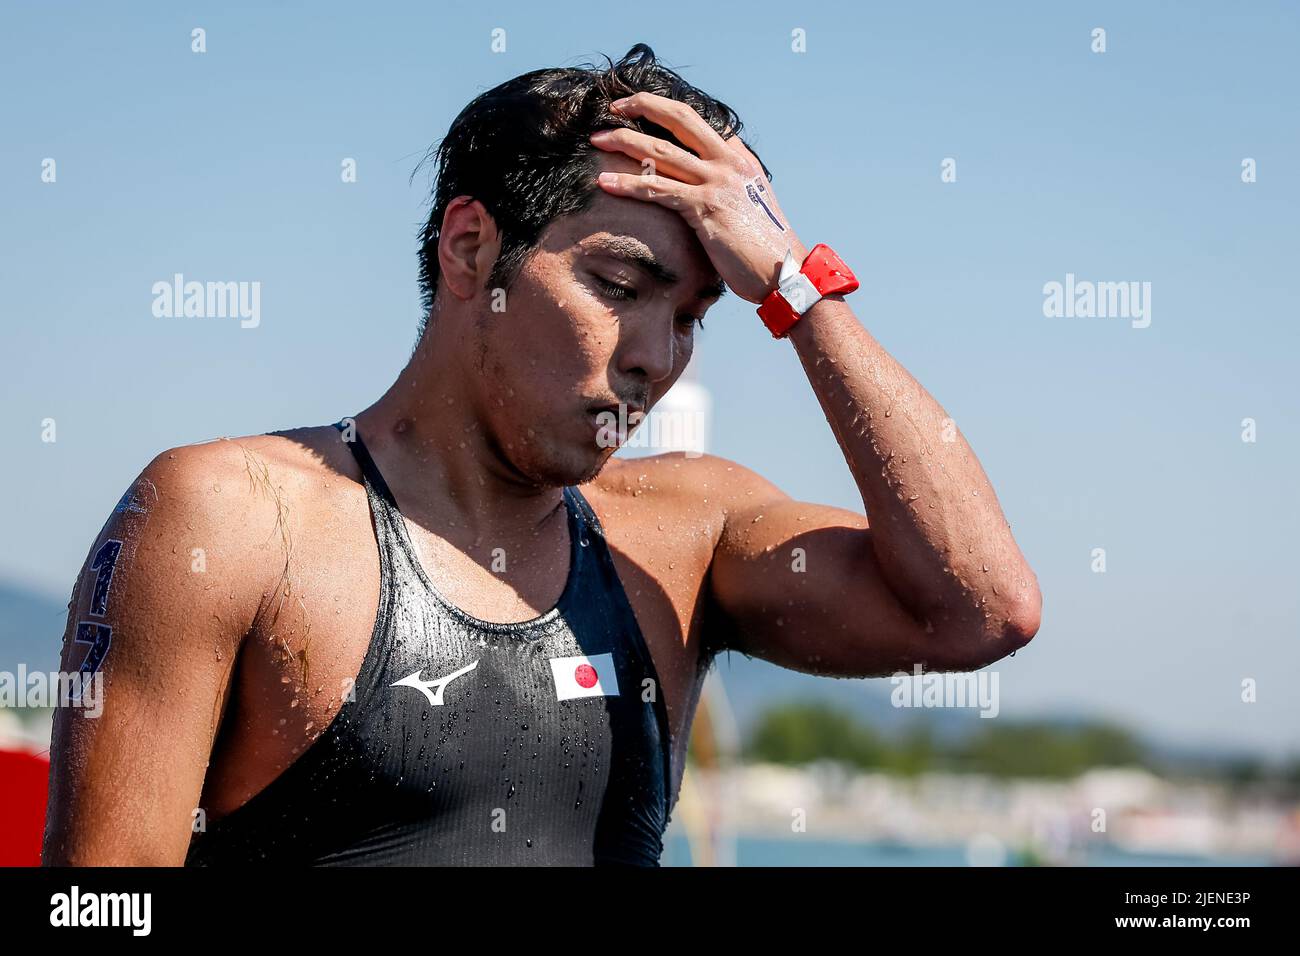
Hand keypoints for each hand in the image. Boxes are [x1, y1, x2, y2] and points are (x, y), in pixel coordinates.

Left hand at [589, 92, 807, 303]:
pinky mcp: (705, 208)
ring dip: (624, 141)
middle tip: (615, 106)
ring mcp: (717, 182)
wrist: (786, 273)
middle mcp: (729, 162)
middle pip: (680, 118)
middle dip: (644, 106)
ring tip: (597, 140)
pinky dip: (628, 184)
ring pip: (661, 151)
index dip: (667, 111)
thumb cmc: (765, 249)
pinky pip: (657, 190)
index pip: (700, 122)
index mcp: (740, 159)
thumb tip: (706, 190)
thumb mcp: (751, 207)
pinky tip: (605, 183)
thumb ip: (730, 189)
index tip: (641, 108)